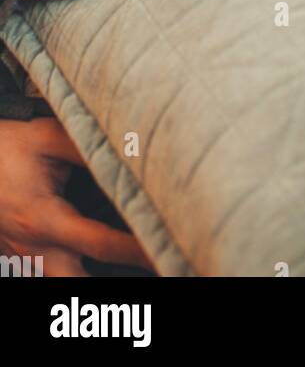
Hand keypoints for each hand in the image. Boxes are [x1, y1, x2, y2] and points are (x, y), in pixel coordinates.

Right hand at [0, 117, 155, 276]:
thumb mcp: (47, 138)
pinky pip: (51, 278)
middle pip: (79, 287)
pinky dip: (76, 275)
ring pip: (64, 288)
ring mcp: (26, 261)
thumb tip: (131, 148)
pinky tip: (103, 268)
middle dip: (116, 288)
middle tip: (156, 270)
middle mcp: (35, 250)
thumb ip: (88, 146)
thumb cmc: (8, 148)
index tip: (167, 246)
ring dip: (94, 284)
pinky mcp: (21, 262)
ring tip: (139, 273)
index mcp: (45, 219)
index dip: (138, 250)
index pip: (101, 244)